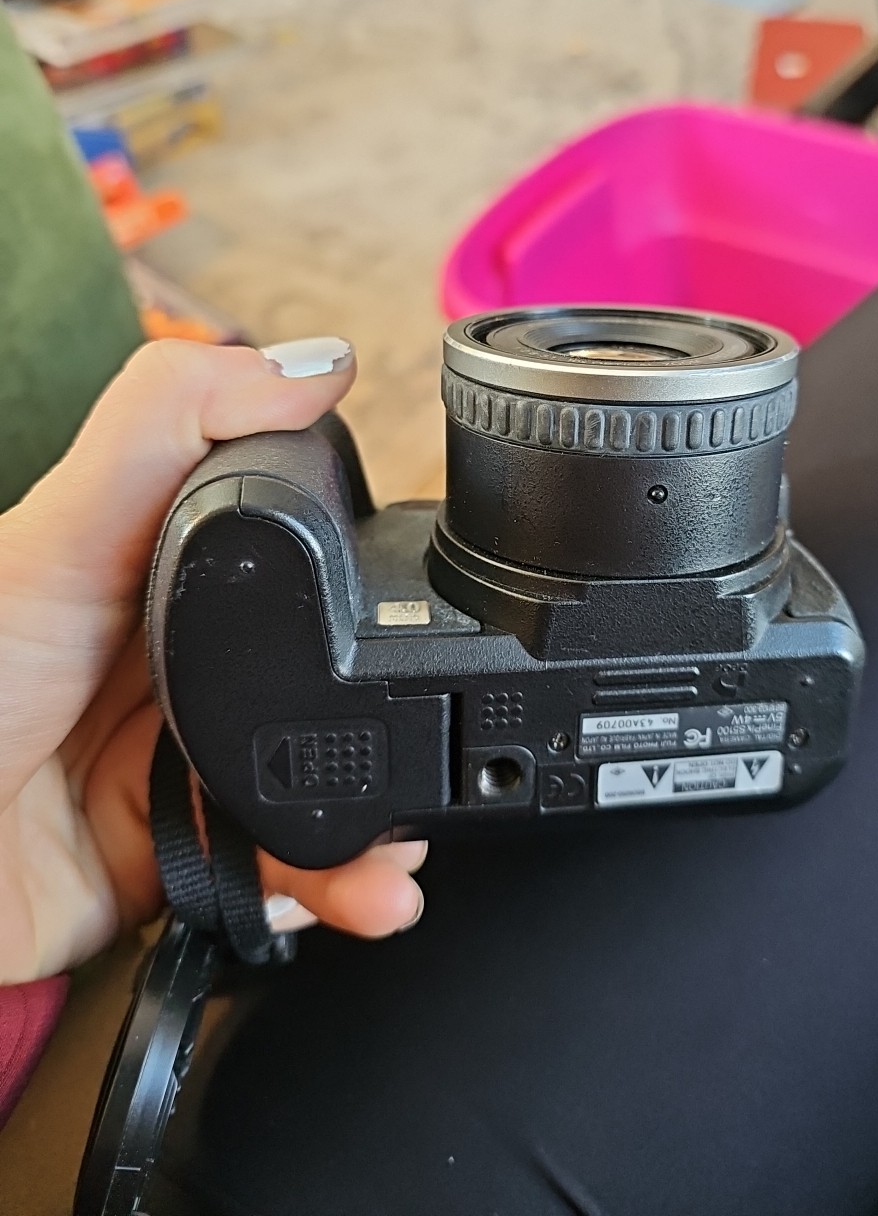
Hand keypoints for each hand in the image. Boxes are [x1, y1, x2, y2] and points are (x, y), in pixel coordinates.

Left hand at [0, 338, 425, 983]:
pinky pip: (284, 869)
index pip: (300, 554)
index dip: (372, 573)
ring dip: (380, 818)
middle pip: (325, 679)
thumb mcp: (60, 533)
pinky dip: (334, 887)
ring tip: (401, 843)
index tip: (432, 596)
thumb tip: (316, 364)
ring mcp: (190, 762)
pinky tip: (363, 890)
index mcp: (169, 573)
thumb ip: (170, 428)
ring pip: (320, 781)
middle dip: (393, 711)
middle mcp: (188, 665)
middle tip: (441, 732)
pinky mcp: (188, 853)